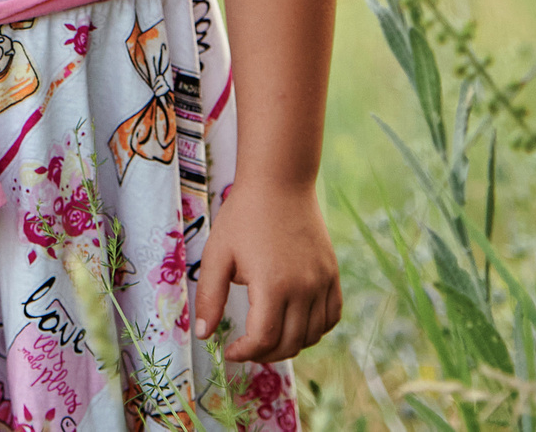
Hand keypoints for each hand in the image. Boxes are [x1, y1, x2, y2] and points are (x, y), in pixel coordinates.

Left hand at [196, 179, 341, 364]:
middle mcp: (303, 288)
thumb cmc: (243, 216)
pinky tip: (296, 324)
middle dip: (264, 354)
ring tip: (268, 338)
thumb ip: (210, 297)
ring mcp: (322, 281)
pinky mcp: (332, 274)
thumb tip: (203, 335)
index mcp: (272, 285)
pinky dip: (315, 330)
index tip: (229, 351)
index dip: (244, 353)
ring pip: (312, 335)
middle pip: (289, 343)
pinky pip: (331, 317)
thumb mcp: (217, 254)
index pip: (263, 339)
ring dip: (290, 345)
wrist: (279, 182)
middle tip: (246, 348)